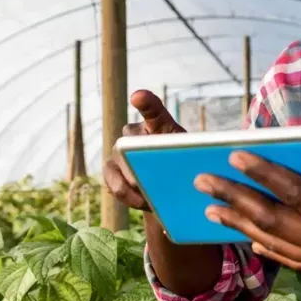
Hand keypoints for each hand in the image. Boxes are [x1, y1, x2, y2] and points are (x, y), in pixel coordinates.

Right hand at [103, 89, 184, 210]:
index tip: (137, 97)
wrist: (169, 188)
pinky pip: (111, 180)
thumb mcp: (191, 160)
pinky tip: (139, 203)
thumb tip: (181, 172)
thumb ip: (185, 159)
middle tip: (143, 178)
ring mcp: (119, 150)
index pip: (152, 108)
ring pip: (118, 159)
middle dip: (136, 158)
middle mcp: (135, 133)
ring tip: (147, 199)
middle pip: (131, 139)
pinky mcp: (110, 169)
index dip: (145, 102)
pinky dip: (125, 195)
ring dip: (132, 181)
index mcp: (159, 125)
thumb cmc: (183, 168)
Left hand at [193, 143, 300, 300]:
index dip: (263, 173)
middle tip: (200, 181)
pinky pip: (287, 259)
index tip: (234, 155)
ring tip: (208, 210)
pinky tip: (248, 242)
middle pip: (269, 218)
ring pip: (271, 240)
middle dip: (232, 197)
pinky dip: (264, 248)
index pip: (295, 193)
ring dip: (237, 223)